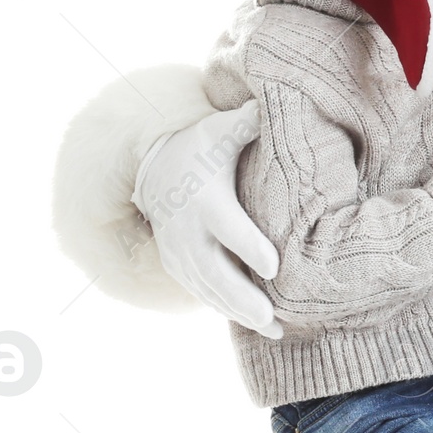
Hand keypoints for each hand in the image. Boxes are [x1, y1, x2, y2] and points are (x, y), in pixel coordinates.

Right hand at [132, 102, 282, 338]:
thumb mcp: (220, 131)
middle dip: (242, 296)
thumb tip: (269, 102)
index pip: (227, 227)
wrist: (156, 171)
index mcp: (204, 200)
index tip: (275, 265)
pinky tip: (260, 327)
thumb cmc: (201, 148)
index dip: (249, 246)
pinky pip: (206, 295)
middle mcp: (188, 233)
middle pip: (215, 272)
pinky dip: (230, 312)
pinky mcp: (180, 268)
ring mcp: (181, 255)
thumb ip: (247, 123)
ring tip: (274, 329)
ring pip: (210, 291)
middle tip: (271, 315)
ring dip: (240, 312)